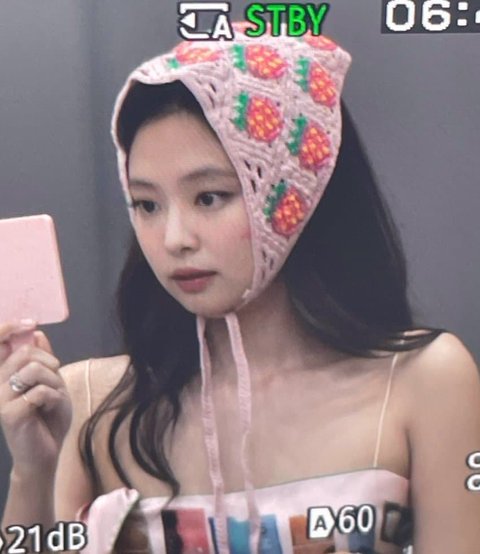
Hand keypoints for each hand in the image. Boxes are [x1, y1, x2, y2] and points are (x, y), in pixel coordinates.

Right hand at [0, 322, 71, 475]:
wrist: (45, 453)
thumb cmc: (48, 418)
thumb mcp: (51, 383)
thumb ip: (42, 359)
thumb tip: (36, 333)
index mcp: (4, 374)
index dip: (9, 327)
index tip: (30, 322)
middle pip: (25, 353)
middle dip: (50, 363)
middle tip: (56, 379)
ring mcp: (0, 398)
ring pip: (33, 370)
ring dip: (54, 382)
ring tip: (54, 396)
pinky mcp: (8, 413)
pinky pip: (39, 392)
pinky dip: (55, 398)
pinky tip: (50, 409)